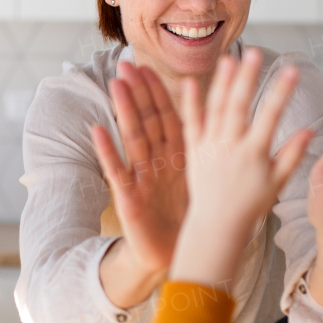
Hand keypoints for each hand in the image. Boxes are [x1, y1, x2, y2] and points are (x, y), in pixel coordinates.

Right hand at [91, 61, 188, 279]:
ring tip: (116, 85)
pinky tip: (98, 130)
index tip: (148, 67)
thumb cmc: (186, 218)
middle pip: (147, 122)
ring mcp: (140, 178)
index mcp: (176, 158)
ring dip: (124, 111)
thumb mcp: (199, 180)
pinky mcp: (128, 198)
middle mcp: (156, 163)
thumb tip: (225, 122)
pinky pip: (117, 171)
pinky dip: (108, 151)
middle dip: (138, 93)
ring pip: (133, 139)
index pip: (166, 118)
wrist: (173, 257)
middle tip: (126, 65)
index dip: (158, 93)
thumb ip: (205, 151)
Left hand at [178, 50, 312, 240]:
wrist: (217, 225)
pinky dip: (191, 103)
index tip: (292, 71)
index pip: (271, 116)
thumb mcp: (277, 183)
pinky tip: (192, 82)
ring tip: (228, 59)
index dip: (282, 92)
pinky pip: (191, 123)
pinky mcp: (193, 150)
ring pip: (215, 109)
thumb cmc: (249, 206)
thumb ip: (292, 156)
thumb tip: (310, 131)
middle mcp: (230, 147)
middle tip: (254, 53)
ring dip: (222, 83)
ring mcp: (209, 147)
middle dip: (247, 77)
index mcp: (254, 154)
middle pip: (239, 106)